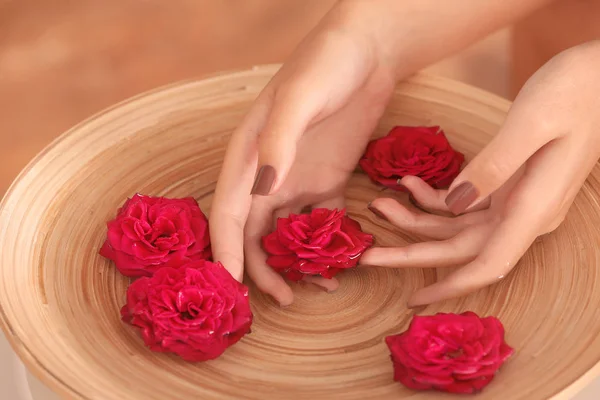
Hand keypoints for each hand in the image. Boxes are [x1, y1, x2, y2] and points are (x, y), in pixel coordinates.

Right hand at [210, 3, 396, 305]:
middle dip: (263, 268)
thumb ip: (278, 143)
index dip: (225, 251)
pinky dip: (329, 243)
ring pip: (287, 233)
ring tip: (320, 286)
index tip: (230, 286)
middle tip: (284, 299)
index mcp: (247, 155)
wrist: (368, 50)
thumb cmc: (326, 64)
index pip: (227, 212)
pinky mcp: (329, 178)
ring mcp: (298, 177)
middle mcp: (268, 172)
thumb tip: (263, 191)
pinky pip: (324, 221)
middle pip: (254, 232)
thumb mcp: (299, 98)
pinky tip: (343, 260)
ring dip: (298, 262)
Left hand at [360, 41, 599, 306]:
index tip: (414, 300)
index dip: (450, 286)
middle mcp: (524, 213)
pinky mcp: (509, 185)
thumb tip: (454, 205)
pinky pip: (466, 202)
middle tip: (368, 254)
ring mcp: (516, 201)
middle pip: (460, 248)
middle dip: (412, 251)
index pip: (487, 263)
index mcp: (533, 208)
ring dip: (416, 218)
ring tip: (379, 202)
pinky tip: (410, 183)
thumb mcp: (531, 125)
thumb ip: (493, 168)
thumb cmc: (574, 92)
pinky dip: (435, 197)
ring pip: (456, 226)